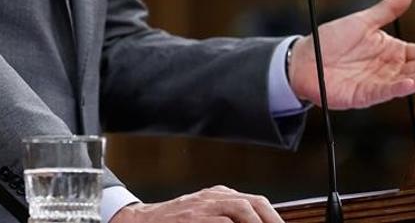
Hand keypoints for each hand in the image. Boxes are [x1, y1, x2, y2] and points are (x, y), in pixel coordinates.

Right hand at [112, 186, 280, 222]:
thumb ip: (227, 217)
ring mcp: (202, 207)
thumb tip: (256, 221)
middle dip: (271, 220)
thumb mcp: (204, 214)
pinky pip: (221, 221)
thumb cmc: (174, 222)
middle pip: (252, 202)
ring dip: (257, 222)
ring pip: (240, 208)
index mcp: (219, 195)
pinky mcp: (192, 218)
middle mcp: (213, 197)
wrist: (141, 222)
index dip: (273, 217)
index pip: (255, 202)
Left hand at [289, 0, 414, 108]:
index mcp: (389, 50)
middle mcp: (386, 68)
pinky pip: (384, 92)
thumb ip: (387, 9)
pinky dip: (398, 88)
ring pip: (404, 82)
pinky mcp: (363, 95)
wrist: (303, 58)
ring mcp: (376, 83)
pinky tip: (412, 83)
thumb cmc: (330, 40)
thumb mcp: (362, 21)